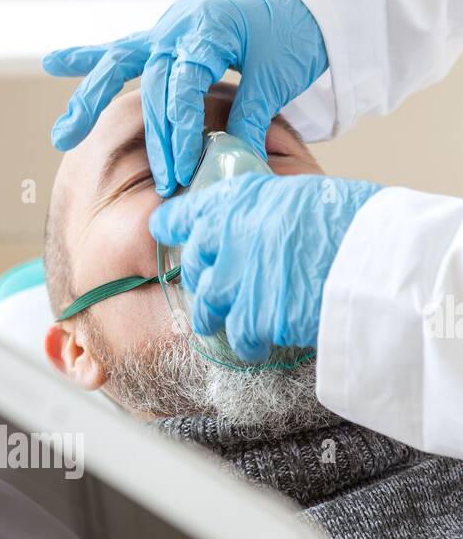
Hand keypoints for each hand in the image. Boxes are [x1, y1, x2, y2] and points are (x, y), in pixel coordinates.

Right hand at [44, 0, 327, 193]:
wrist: (300, 0)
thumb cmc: (292, 34)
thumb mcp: (278, 75)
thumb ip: (251, 114)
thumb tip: (233, 157)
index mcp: (210, 28)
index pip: (184, 87)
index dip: (182, 130)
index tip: (183, 168)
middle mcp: (180, 26)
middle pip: (152, 87)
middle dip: (156, 138)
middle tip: (163, 180)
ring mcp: (167, 29)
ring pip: (120, 65)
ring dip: (90, 100)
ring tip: (63, 135)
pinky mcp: (162, 36)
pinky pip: (120, 50)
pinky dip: (87, 57)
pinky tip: (51, 63)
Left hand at [149, 173, 381, 362]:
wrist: (374, 258)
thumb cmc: (350, 222)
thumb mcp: (301, 194)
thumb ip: (266, 211)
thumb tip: (257, 226)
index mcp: (238, 202)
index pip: (184, 214)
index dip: (172, 225)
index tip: (162, 231)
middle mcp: (227, 239)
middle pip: (195, 268)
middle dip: (203, 281)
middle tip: (217, 291)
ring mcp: (236, 282)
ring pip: (207, 309)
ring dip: (216, 318)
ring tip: (230, 324)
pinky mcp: (253, 319)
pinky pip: (239, 338)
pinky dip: (249, 343)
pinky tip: (263, 342)